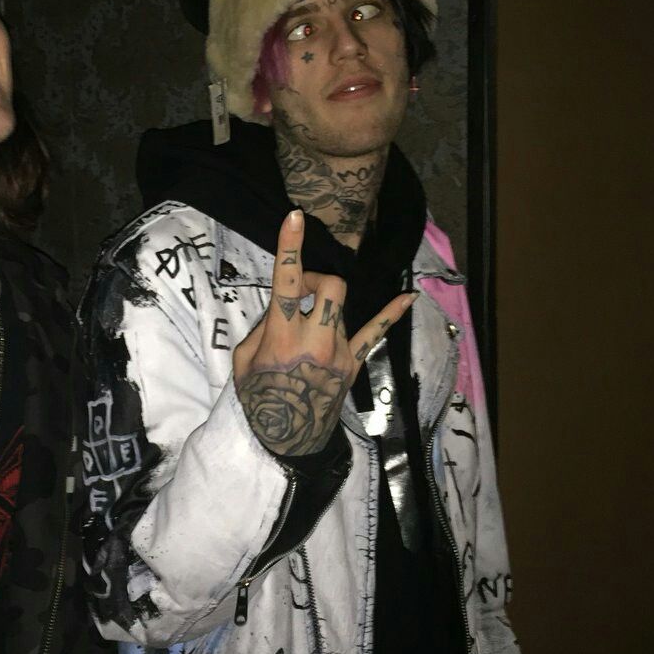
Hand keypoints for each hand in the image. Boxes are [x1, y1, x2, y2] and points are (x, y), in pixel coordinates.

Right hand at [232, 210, 416, 456]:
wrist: (286, 436)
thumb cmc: (258, 396)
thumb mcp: (243, 359)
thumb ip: (262, 327)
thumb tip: (283, 308)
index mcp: (282, 337)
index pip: (288, 283)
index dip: (290, 248)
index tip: (294, 217)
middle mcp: (315, 340)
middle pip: (331, 288)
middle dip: (316, 279)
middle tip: (301, 292)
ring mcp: (339, 351)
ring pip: (341, 307)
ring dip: (325, 304)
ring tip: (309, 323)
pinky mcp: (353, 362)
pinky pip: (375, 332)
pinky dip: (392, 313)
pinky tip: (410, 296)